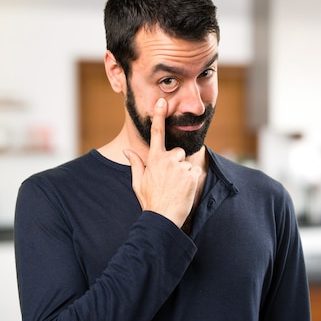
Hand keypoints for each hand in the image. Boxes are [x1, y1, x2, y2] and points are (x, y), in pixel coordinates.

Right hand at [124, 98, 201, 227]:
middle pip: (176, 152)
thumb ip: (135, 164)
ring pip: (186, 163)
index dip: (159, 116)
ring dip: (183, 173)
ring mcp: (181, 166)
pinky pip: (194, 171)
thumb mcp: (138, 182)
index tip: (162, 102)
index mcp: (154, 159)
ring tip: (176, 188)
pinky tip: (183, 190)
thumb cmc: (150, 201)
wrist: (163, 218)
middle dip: (175, 163)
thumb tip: (126, 152)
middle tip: (169, 180)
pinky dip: (191, 180)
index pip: (156, 133)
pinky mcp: (192, 174)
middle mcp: (168, 160)